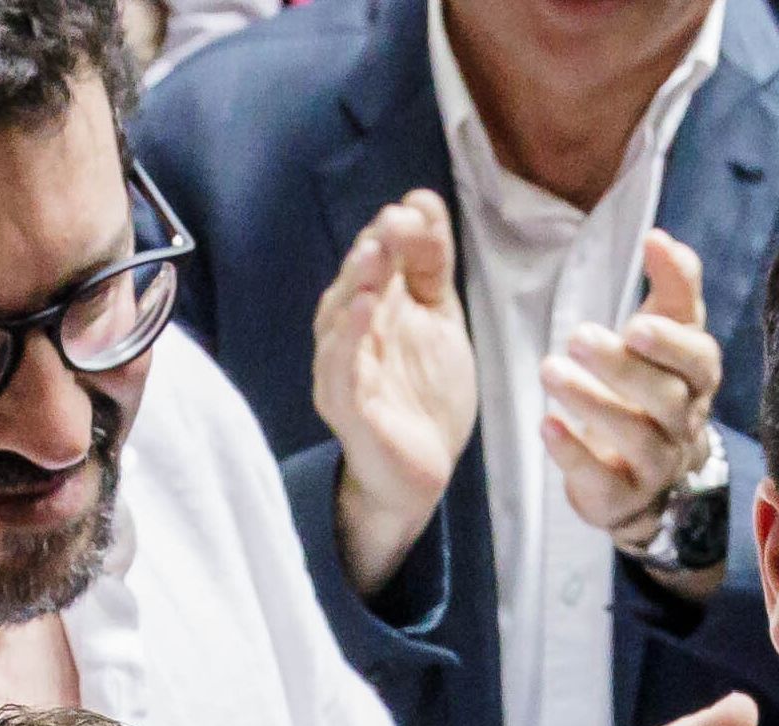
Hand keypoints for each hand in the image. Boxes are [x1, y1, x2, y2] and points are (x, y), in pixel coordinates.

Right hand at [314, 193, 476, 595]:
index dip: (392, 235)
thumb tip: (422, 199)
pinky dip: (350, 339)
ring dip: (357, 286)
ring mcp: (343, 375)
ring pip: (340, 323)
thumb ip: (431, 265)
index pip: (374, 264)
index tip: (416, 208)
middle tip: (393, 222)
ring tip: (377, 254)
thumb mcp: (439, 318)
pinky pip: (342, 371)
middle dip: (372, 253)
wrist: (424, 474)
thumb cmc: (425, 395)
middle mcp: (347, 339)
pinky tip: (366, 310)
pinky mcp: (348, 411)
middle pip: (352, 287)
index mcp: (368, 313)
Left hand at [549, 230, 723, 564]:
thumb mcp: (665, 332)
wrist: (641, 470)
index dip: (672, 344)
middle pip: (666, 399)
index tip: (636, 323)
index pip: (700, 362)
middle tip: (578, 337)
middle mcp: (684, 425)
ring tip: (549, 369)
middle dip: (623, 369)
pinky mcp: (620, 497)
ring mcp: (655, 466)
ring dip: (592, 402)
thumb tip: (662, 237)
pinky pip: (603, 481)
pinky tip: (546, 425)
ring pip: (636, 439)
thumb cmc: (651, 383)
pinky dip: (573, 453)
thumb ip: (672, 286)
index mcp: (696, 380)